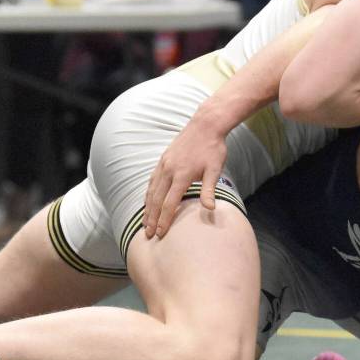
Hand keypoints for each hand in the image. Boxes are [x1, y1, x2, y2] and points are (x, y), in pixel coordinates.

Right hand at [143, 113, 227, 238]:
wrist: (205, 125)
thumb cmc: (213, 148)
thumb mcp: (215, 170)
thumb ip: (209, 190)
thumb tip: (209, 209)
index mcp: (181, 175)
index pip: (169, 203)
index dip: (164, 220)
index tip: (160, 233)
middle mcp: (168, 170)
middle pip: (156, 200)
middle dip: (152, 218)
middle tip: (148, 234)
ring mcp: (163, 164)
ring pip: (151, 190)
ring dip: (147, 208)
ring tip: (145, 223)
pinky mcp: (162, 160)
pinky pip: (152, 180)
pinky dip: (148, 194)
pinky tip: (147, 202)